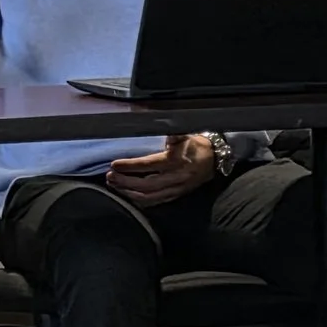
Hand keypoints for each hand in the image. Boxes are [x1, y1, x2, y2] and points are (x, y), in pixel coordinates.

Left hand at [105, 134, 219, 207]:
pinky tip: (128, 196)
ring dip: (129, 193)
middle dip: (125, 181)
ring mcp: (175, 189)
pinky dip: (140, 201)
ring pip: (148, 196)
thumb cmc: (197, 145)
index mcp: (174, 161)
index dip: (130, 166)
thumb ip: (172, 133)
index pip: (148, 165)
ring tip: (115, 185)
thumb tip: (160, 124)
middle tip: (110, 176)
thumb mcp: (186, 135)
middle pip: (145, 184)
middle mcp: (174, 177)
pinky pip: (155, 202)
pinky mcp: (176, 196)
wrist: (216, 160)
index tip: (114, 164)